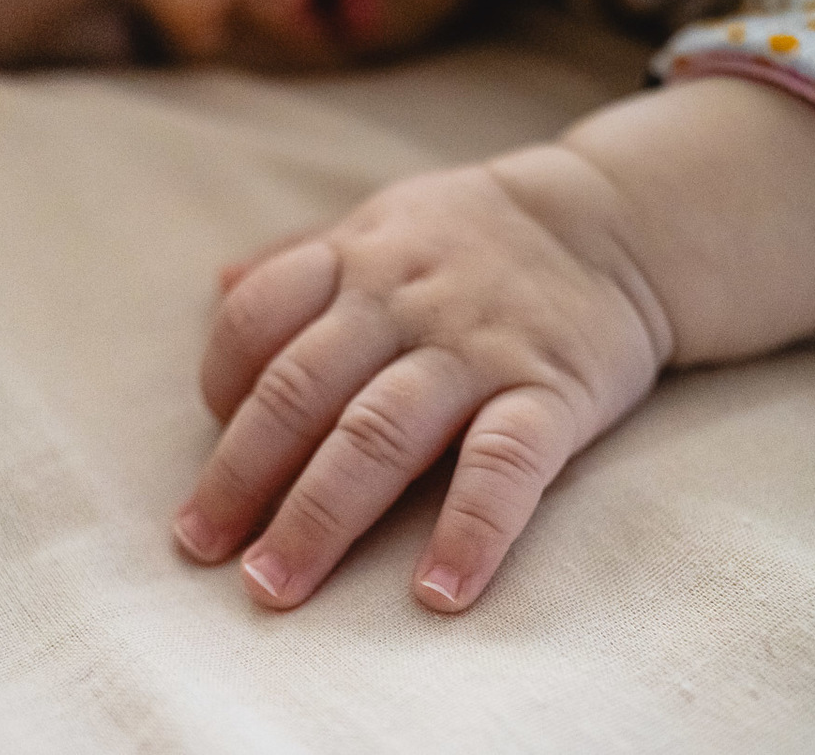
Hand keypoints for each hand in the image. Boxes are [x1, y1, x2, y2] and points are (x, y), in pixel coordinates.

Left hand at [174, 164, 663, 611]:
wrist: (615, 221)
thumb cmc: (478, 235)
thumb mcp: (385, 219)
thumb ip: (302, 254)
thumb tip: (215, 287)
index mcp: (357, 260)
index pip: (256, 320)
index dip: (219, 386)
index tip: (215, 450)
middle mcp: (403, 304)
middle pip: (302, 391)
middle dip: (240, 475)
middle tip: (200, 550)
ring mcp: (478, 350)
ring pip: (381, 435)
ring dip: (320, 517)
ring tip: (276, 586)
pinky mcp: (551, 392)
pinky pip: (505, 466)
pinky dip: (471, 529)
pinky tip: (438, 594)